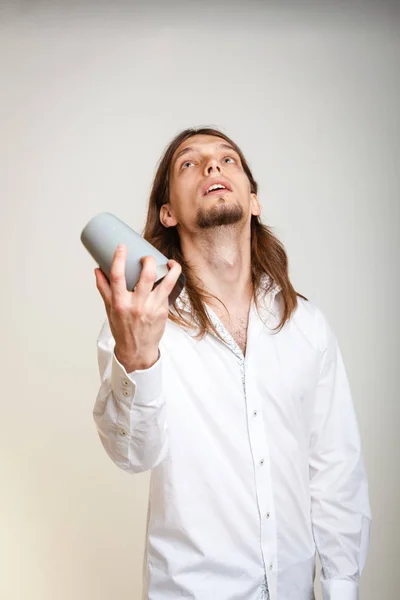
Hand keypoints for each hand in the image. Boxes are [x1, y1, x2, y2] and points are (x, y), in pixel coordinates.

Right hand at [95, 244, 181, 371]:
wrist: (137, 350)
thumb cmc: (122, 329)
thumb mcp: (109, 309)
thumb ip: (104, 288)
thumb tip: (98, 270)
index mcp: (120, 303)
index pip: (118, 276)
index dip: (119, 258)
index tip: (122, 246)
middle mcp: (137, 305)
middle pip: (147, 276)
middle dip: (149, 260)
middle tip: (147, 257)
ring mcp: (152, 308)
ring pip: (167, 283)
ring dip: (171, 268)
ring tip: (169, 262)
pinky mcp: (163, 311)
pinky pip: (169, 292)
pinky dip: (171, 281)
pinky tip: (170, 276)